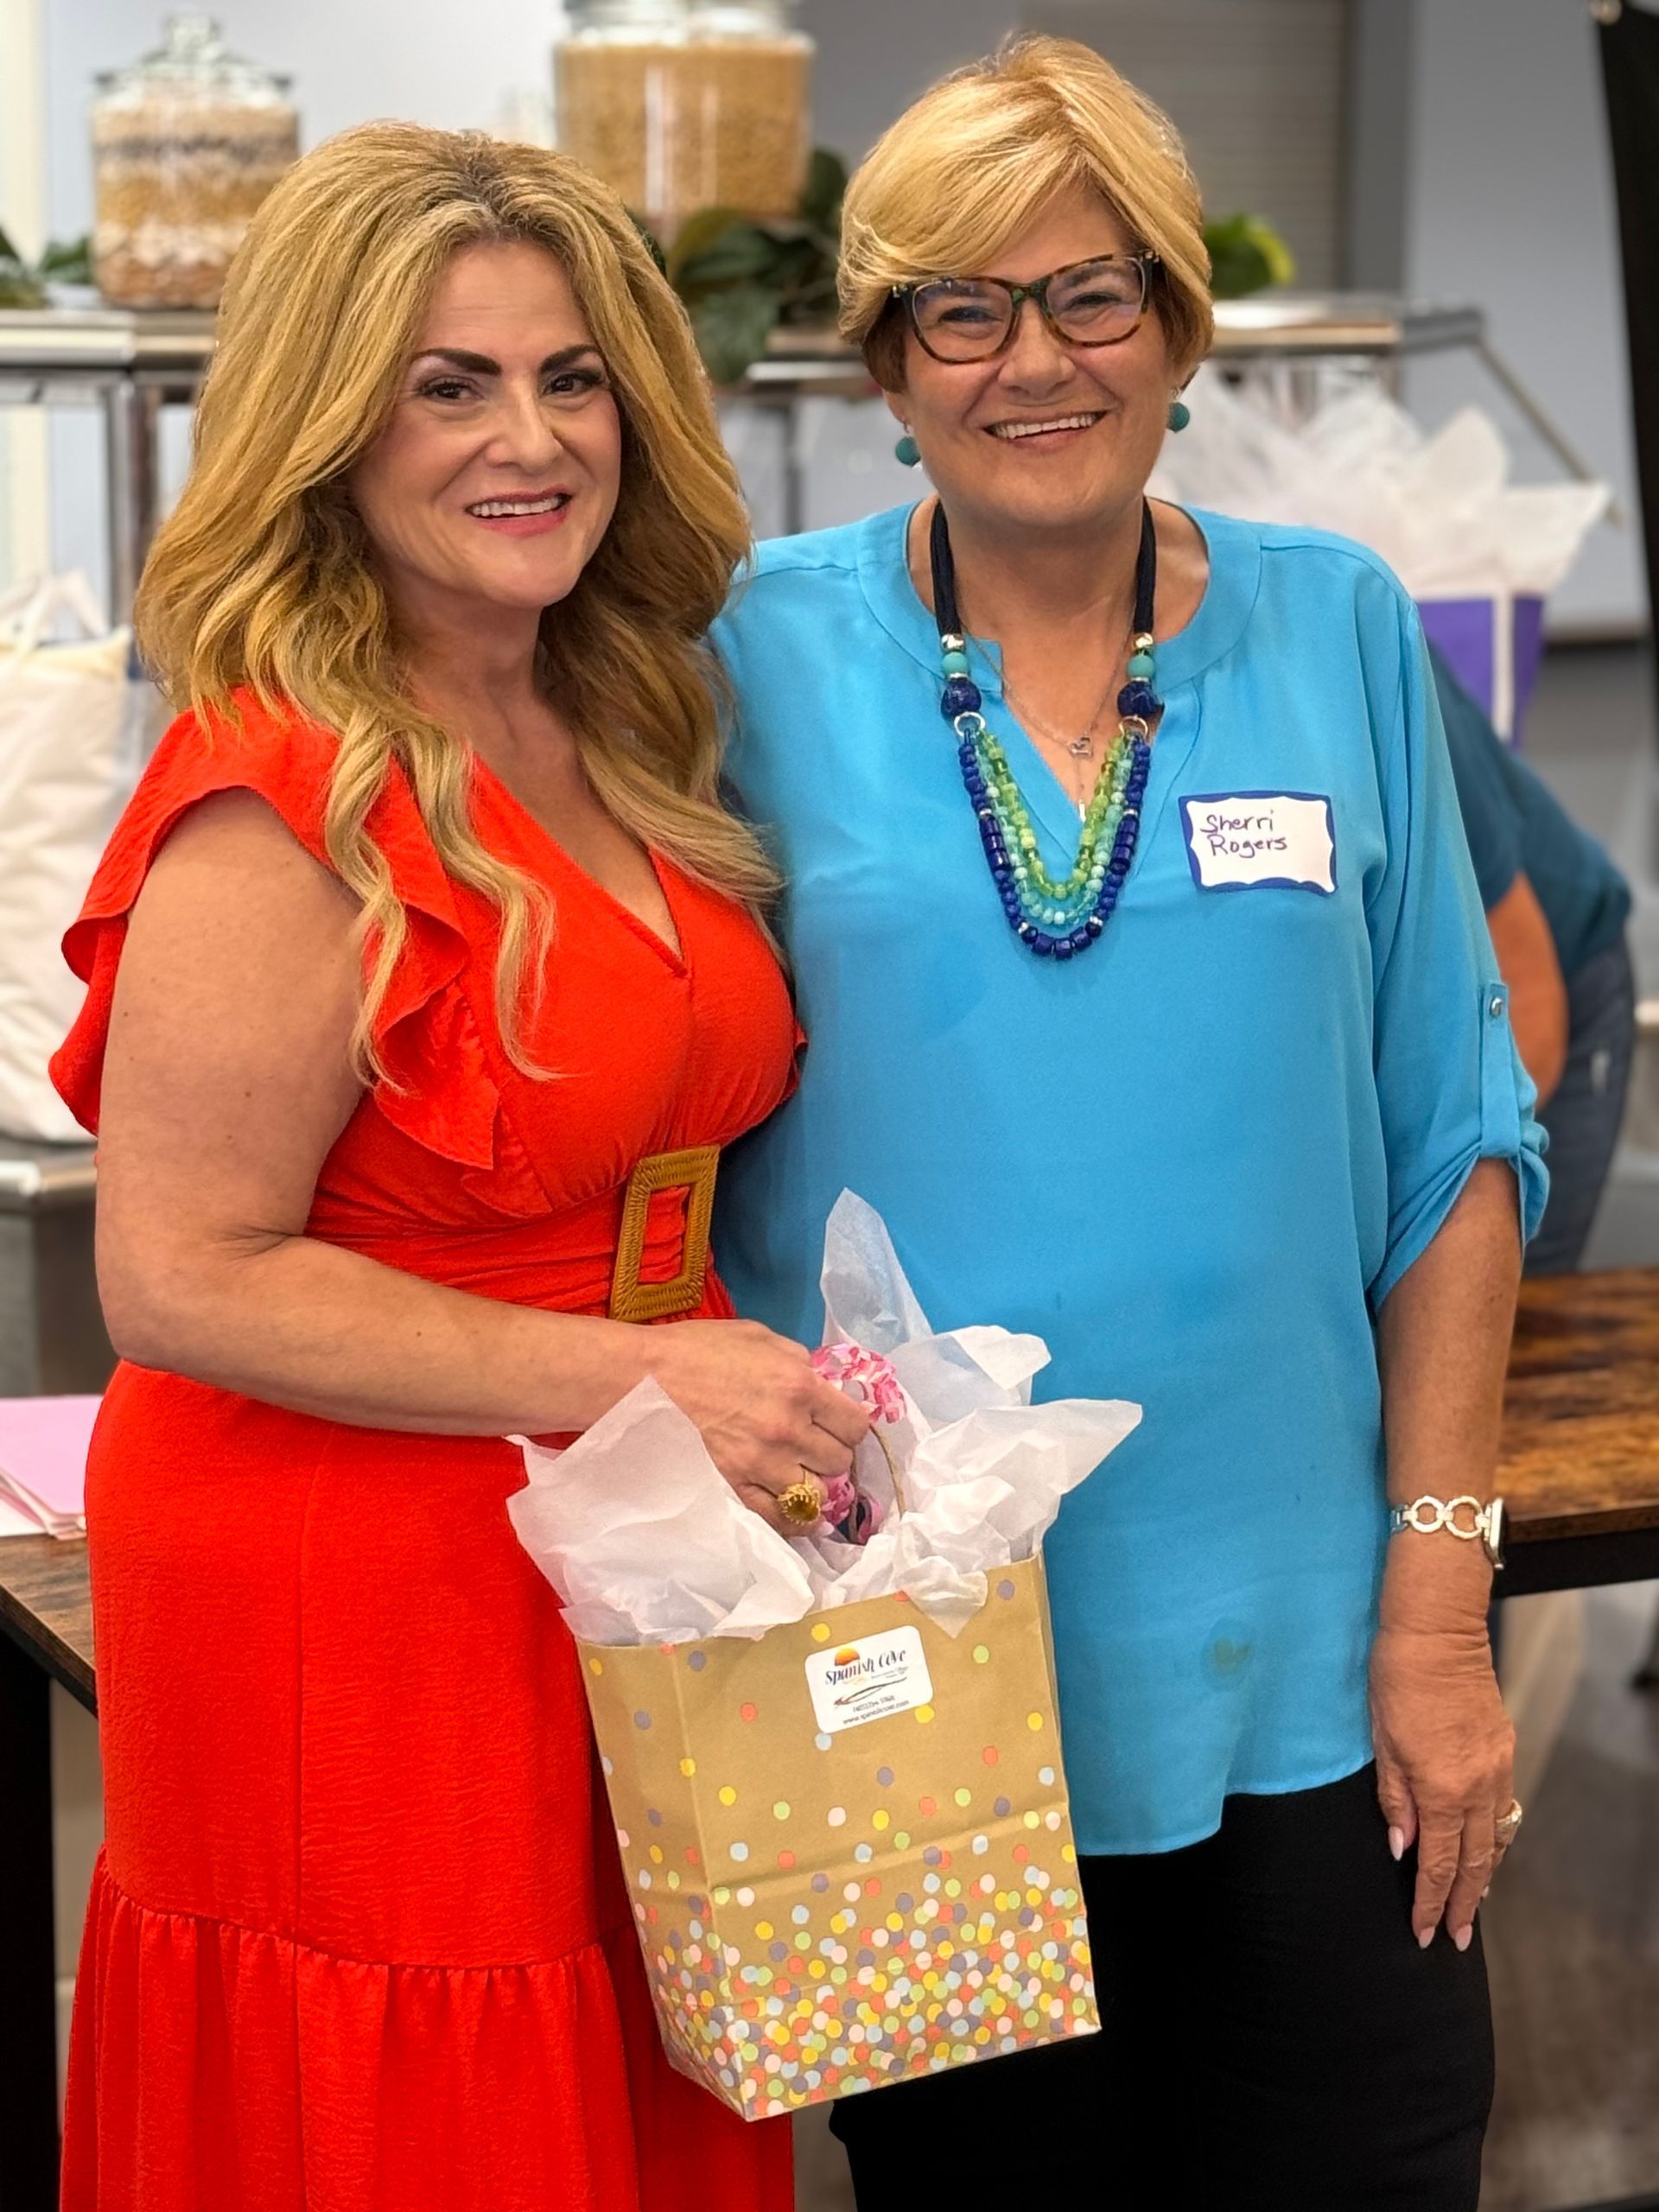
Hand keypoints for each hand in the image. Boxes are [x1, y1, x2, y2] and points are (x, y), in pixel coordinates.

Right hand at [645, 1320, 870, 1532]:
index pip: (856, 1425)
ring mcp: (761, 1465)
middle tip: (813, 1447)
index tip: (837, 1424)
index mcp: (800, 1386)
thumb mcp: (759, 1337)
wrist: (643, 1379)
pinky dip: (789, 1516)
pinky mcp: (734, 1488)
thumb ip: (798, 1362)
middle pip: (840, 1461)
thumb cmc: (698, 1350)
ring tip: (796, 1473)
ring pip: (815, 1493)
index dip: (849, 1425)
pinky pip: (778, 1518)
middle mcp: (788, 1430)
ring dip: (810, 1483)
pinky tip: (789, 1507)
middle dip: (831, 1453)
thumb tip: (822, 1385)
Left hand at [1370, 1613, 1514, 1951]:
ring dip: (1482, 1876)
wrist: (1438, 1633)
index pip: (1436, 1863)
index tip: (1425, 1932)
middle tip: (1455, 1938)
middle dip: (1463, 1904)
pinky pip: (1503, 1810)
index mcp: (1441, 1789)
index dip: (1430, 1902)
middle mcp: (1477, 1787)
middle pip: (1473, 1861)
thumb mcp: (1381, 1741)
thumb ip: (1394, 1799)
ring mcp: (1497, 1769)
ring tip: (1471, 1905)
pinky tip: (1485, 1851)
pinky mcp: (1505, 1751)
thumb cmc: (1397, 1681)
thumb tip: (1402, 1848)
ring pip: (1495, 1839)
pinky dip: (1495, 1839)